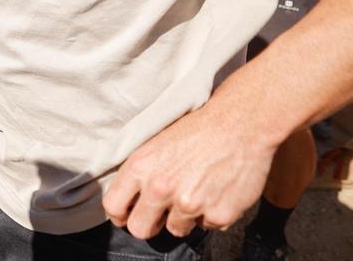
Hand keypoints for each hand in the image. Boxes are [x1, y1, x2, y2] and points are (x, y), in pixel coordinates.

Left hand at [101, 104, 274, 238]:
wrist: (239, 123)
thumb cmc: (198, 129)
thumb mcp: (156, 143)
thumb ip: (141, 172)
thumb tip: (129, 198)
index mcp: (141, 167)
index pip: (113, 206)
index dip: (120, 214)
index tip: (128, 214)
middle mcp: (161, 189)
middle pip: (140, 229)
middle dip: (149, 224)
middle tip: (160, 214)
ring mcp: (190, 204)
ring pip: (176, 229)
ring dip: (184, 217)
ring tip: (196, 190)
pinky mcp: (217, 215)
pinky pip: (207, 226)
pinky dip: (211, 214)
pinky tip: (216, 190)